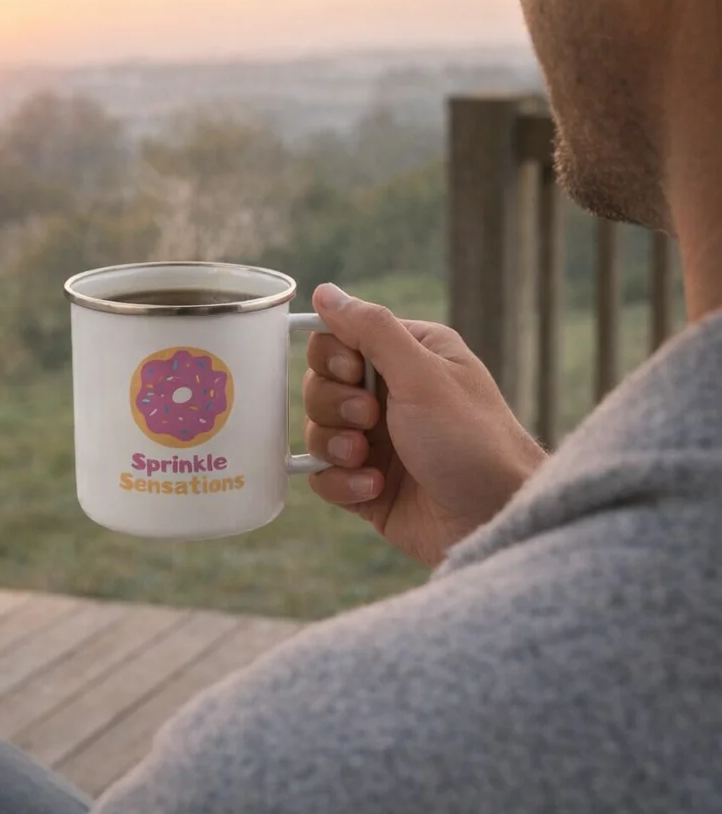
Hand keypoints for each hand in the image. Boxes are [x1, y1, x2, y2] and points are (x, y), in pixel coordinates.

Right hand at [303, 284, 546, 568]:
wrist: (496, 521)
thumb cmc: (471, 440)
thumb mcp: (422, 374)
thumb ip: (371, 329)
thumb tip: (325, 291)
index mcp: (408, 357)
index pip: (337, 339)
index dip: (334, 359)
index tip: (356, 375)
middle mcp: (390, 395)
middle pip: (318, 385)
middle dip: (335, 407)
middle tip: (371, 421)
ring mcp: (378, 442)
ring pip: (317, 431)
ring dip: (336, 447)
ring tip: (370, 462)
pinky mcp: (368, 485)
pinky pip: (324, 476)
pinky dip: (342, 484)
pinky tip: (375, 489)